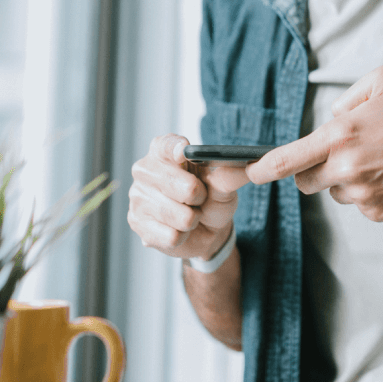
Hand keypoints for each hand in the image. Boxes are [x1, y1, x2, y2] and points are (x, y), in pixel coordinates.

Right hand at [128, 135, 250, 259]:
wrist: (205, 229)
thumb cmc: (211, 197)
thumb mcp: (224, 183)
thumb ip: (231, 174)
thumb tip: (245, 166)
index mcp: (164, 151)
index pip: (166, 145)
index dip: (176, 148)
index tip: (184, 152)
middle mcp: (145, 170)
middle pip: (181, 186)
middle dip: (199, 196)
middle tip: (199, 197)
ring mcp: (137, 196)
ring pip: (178, 215)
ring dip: (192, 219)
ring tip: (189, 214)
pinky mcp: (137, 223)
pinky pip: (171, 235)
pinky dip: (183, 236)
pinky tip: (178, 229)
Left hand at [246, 67, 382, 224]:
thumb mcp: (380, 83)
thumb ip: (345, 98)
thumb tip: (329, 119)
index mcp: (341, 134)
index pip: (289, 158)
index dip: (262, 168)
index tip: (249, 173)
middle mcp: (347, 167)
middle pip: (307, 182)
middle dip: (316, 171)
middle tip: (344, 156)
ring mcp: (364, 194)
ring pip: (337, 193)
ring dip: (348, 182)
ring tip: (381, 162)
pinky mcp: (379, 213)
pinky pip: (362, 207)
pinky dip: (372, 195)